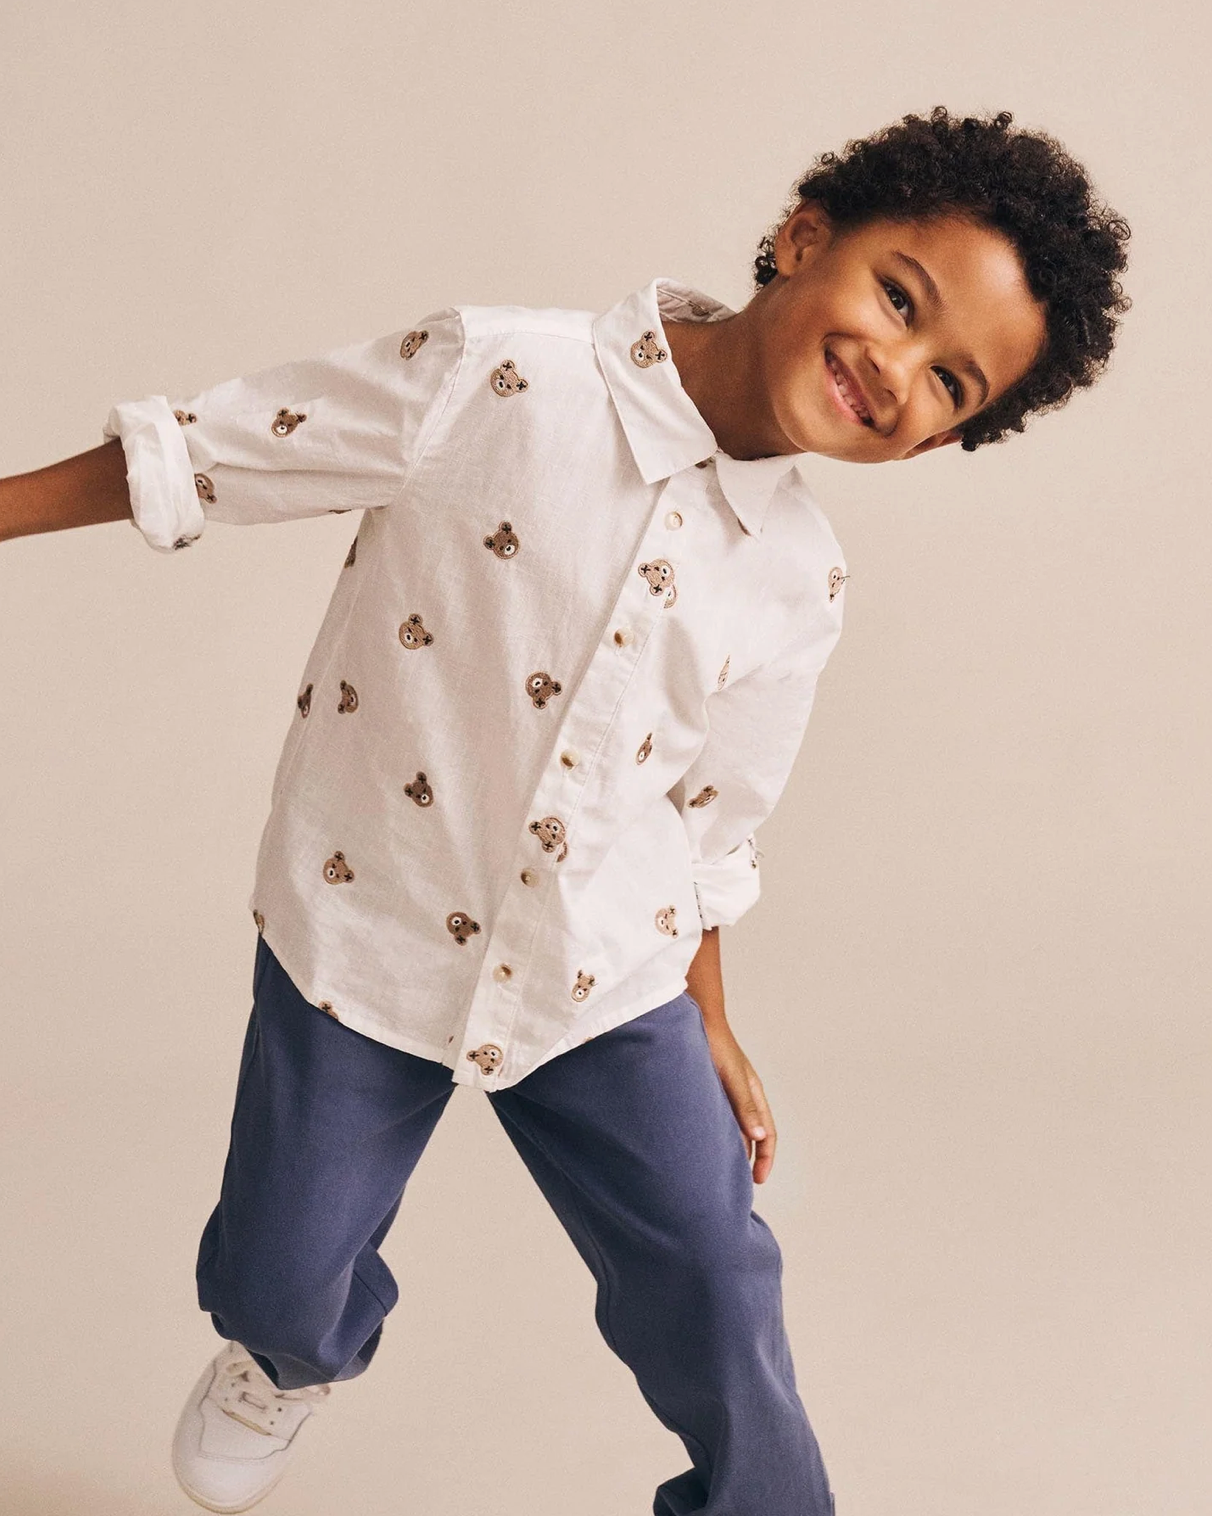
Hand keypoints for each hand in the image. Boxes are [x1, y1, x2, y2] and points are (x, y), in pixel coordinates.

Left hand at [701, 1021, 776, 1182]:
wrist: (695, 1017)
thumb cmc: (714, 1044)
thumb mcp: (732, 1077)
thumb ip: (745, 1105)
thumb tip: (759, 1136)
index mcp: (754, 1093)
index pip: (767, 1134)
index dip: (765, 1159)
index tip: (757, 1180)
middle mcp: (743, 1096)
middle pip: (751, 1135)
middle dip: (748, 1160)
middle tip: (737, 1185)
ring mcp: (726, 1092)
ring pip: (734, 1128)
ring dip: (731, 1149)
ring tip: (719, 1172)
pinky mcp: (709, 1089)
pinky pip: (718, 1118)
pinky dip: (716, 1135)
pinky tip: (702, 1145)